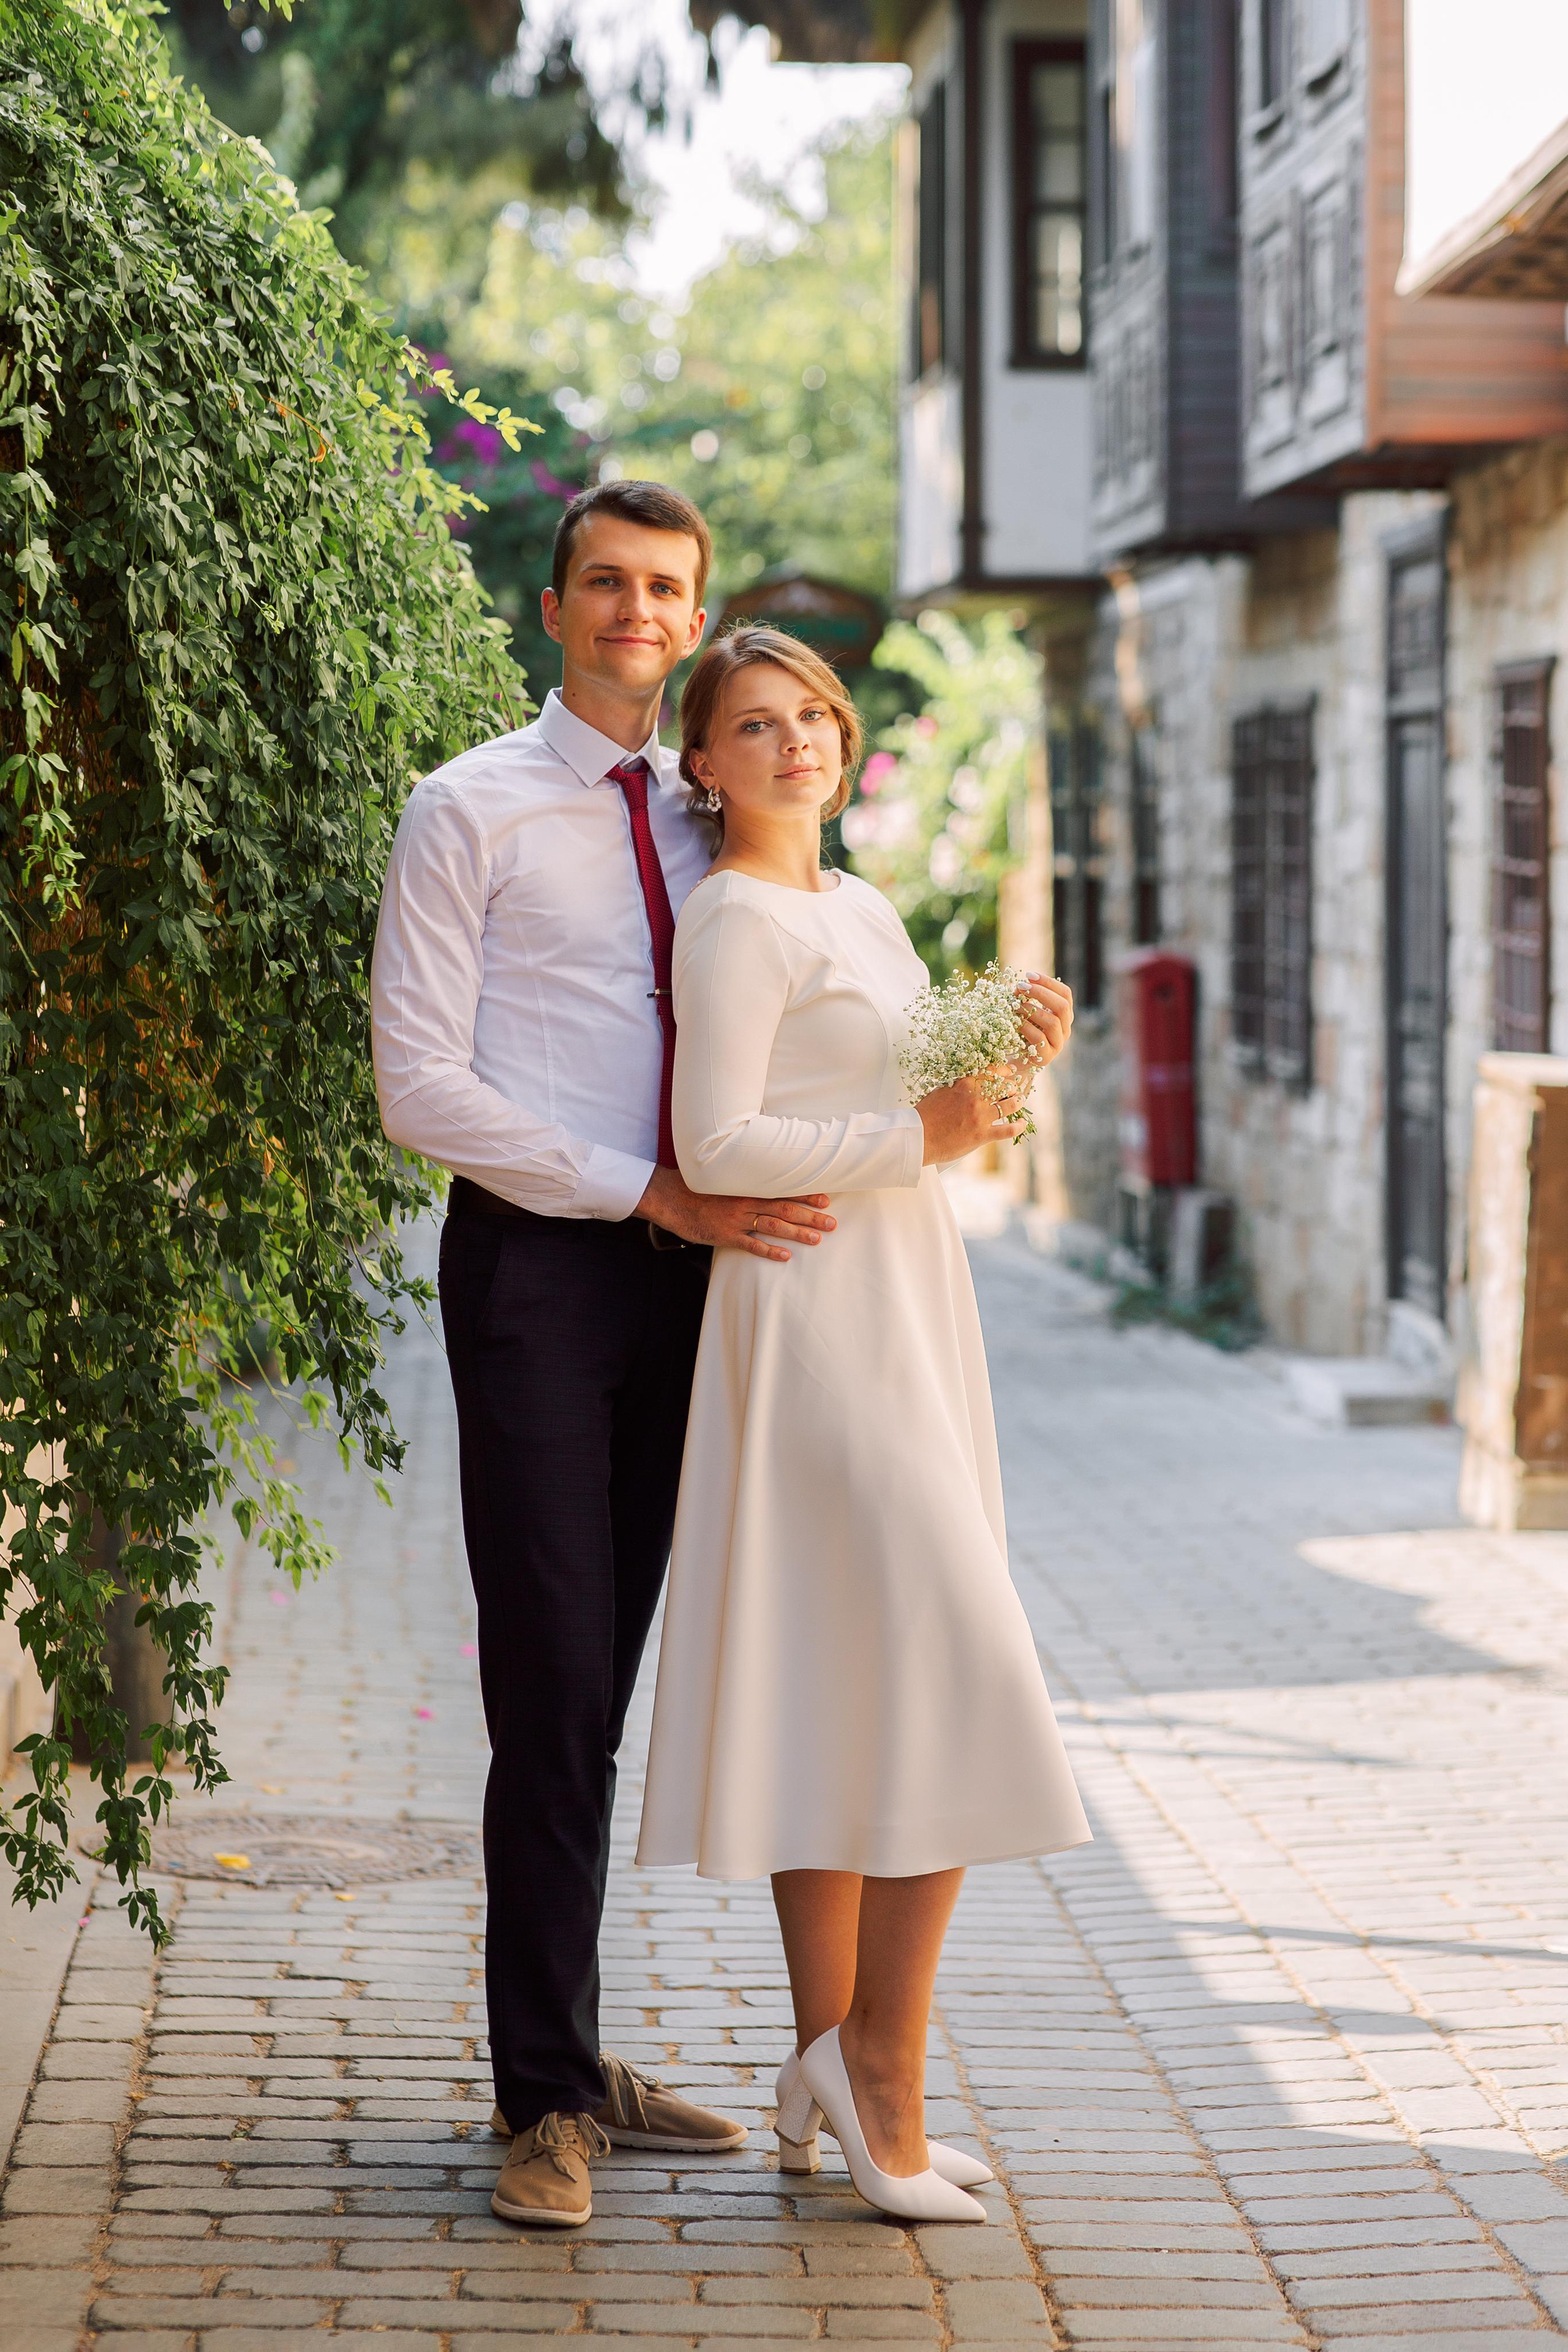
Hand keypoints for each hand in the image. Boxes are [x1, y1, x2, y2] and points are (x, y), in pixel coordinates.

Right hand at [635, 1167, 836, 1263]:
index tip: (826, 1197)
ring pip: (774, 1225)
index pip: (783, 1187)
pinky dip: (770, 1251)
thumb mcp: (723, 1175)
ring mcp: (737, 1218)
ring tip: (818, 1238)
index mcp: (748, 1185)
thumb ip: (743, 1177)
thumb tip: (763, 1173)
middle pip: (786, 1208)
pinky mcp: (726, 1235)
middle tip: (832, 1222)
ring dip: (798, 1232)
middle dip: (811, 1215)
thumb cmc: (697, 1185)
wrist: (670, 1196)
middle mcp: (747, 1200)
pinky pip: (752, 1245)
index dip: (806, 1193)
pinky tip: (786, 1256)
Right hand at [918, 1073, 1028, 1166]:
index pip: (992, 1070)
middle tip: (1015, 1089)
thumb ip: (958, 1085)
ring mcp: (981, 1116)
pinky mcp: (983, 1135)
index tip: (1010, 1070)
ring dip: (1018, 1102)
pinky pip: (1009, 1129)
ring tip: (1019, 1102)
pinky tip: (1023, 1124)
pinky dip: (1019, 1126)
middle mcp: (976, 1097)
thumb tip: (968, 1081)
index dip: (1005, 1070)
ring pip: (1011, 1105)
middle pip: (1005, 1086)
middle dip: (1013, 1087)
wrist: (918, 1137)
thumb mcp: (941, 1091)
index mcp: (965, 1083)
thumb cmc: (925, 1115)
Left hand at [1015, 974, 1072, 1070]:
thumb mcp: (1024, 1013)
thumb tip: (1018, 986)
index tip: (1029, 975)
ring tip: (1014, 1004)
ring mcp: (1058, 1043)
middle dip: (1040, 993)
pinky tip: (1014, 1022)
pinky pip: (1040, 1038)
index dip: (1048, 982)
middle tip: (1021, 987)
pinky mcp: (1047, 1056)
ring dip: (1032, 1009)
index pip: (1065, 994)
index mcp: (1063, 1015)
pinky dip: (1026, 1027)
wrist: (1015, 1062)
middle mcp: (1065, 1029)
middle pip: (1062, 1006)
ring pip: (1053, 1022)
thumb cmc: (1020, 1032)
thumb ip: (1025, 999)